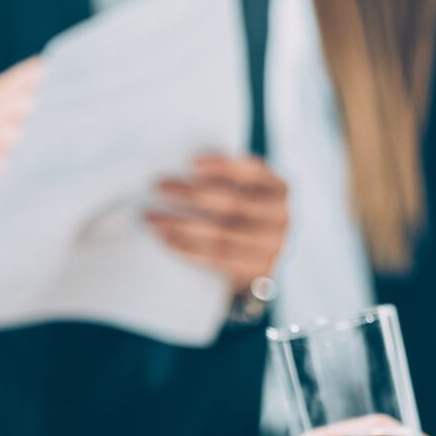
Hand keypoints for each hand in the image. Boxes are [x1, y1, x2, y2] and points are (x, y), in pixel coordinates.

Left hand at [147, 154, 288, 294]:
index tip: (189, 163)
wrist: (255, 263)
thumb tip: (181, 165)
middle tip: (158, 186)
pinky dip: (189, 249)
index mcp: (279, 188)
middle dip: (191, 194)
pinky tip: (167, 240)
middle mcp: (282, 216)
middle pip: (232, 204)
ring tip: (153, 219)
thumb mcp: (245, 192)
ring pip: (222, 235)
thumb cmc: (241, 216)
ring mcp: (273, 247)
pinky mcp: (258, 271)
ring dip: (182, 225)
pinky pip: (218, 260)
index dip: (222, 167)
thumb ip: (226, 179)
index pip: (251, 172)